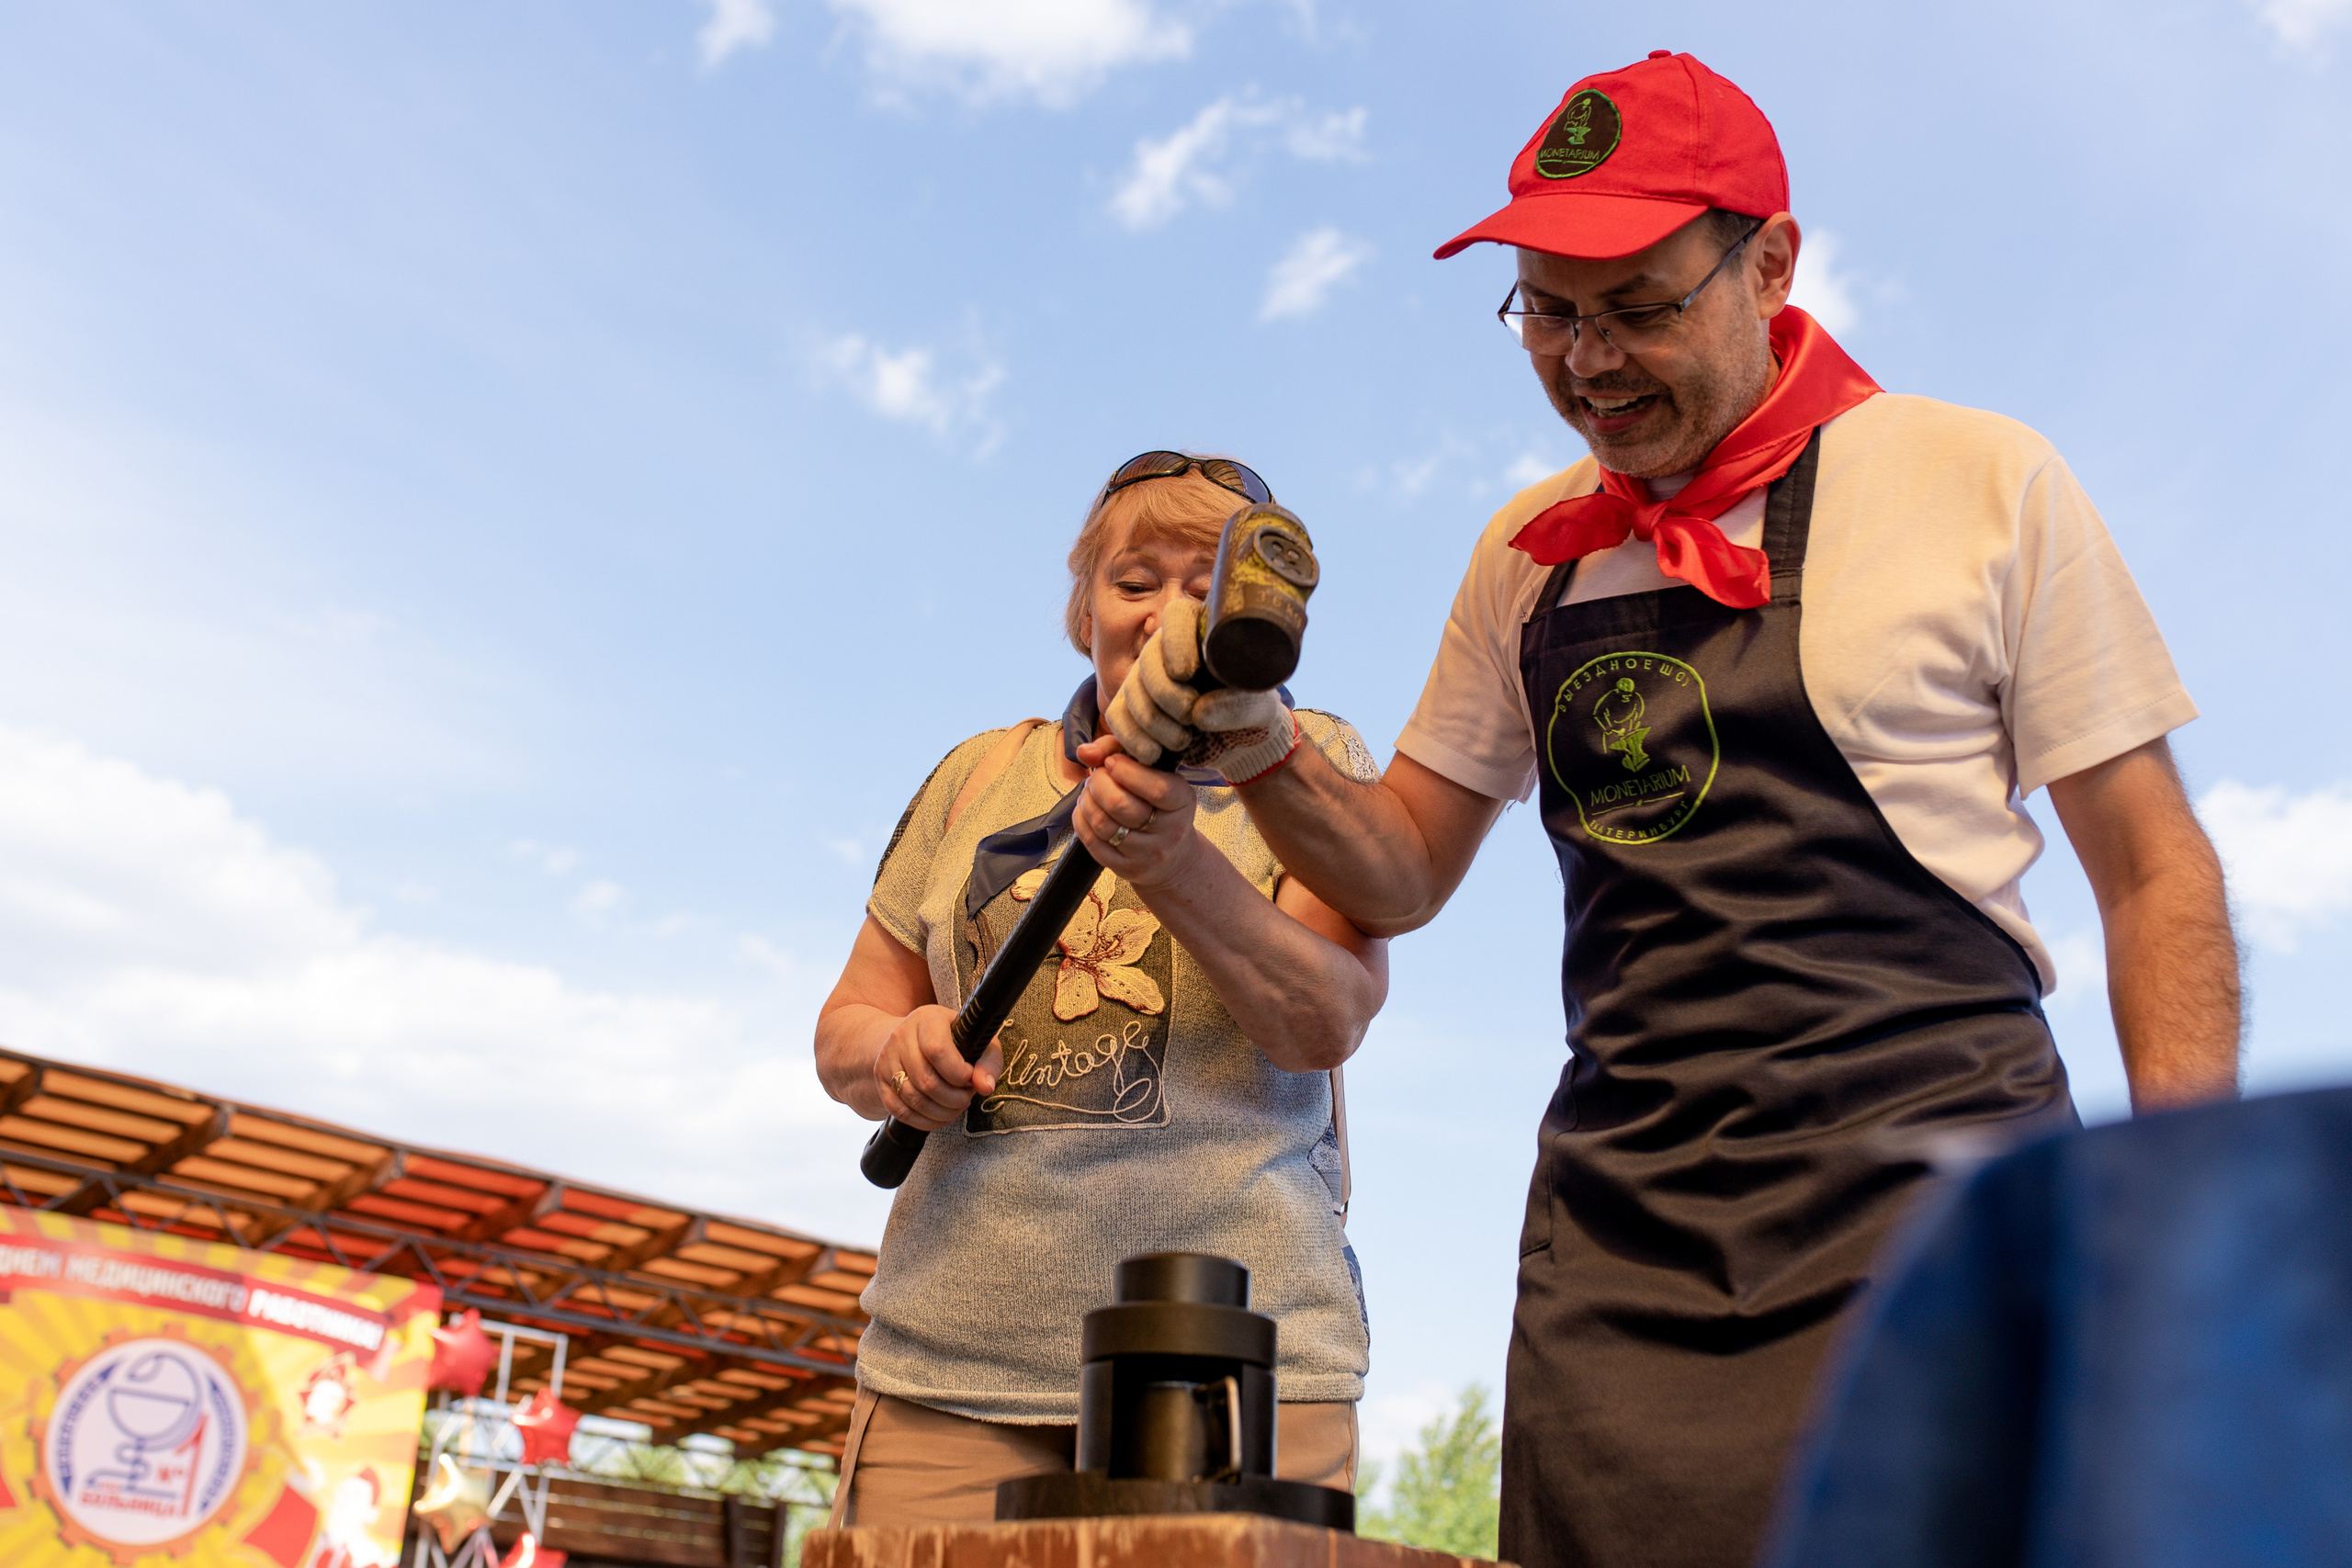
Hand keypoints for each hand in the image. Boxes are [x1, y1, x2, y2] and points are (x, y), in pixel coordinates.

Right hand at [874, 1004, 1002, 1131]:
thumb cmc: (952, 1040)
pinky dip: (923, 1121)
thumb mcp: (976, 1041)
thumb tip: (985, 1086)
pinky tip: (939, 1117)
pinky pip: (899, 1110)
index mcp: (927, 1020)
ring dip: (940, 1112)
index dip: (957, 1073)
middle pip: (925, 1079)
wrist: (913, 1038)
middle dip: (953, 1098)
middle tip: (966, 1098)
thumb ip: (988, 1062)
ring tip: (956, 1108)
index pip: (937, 1050)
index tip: (970, 1080)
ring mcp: (887, 1059)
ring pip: (912, 1098)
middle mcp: (901, 1036)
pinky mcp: (880, 1079)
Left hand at [1073, 753, 1200, 891]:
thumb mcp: (1156, 773)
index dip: (1127, 771)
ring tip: (1090, 791)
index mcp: (1183, 802)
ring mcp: (1148, 854)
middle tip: (1097, 776)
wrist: (1172, 856)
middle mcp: (1170, 831)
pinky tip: (1086, 809)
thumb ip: (1120, 750)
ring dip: (1087, 800)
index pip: (1158, 788)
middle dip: (1099, 783)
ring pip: (1102, 824)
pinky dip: (1081, 820)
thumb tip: (1084, 752)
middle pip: (1120, 805)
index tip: (1112, 761)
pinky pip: (1092, 842)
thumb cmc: (1159, 803)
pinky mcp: (1126, 868)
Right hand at [1095, 596, 1302, 785]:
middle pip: (1148, 660)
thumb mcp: (1260, 709)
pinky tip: (1155, 753)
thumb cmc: (1253, 713)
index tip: (1186, 674)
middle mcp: (1168, 649)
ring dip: (1154, 723)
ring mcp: (1145, 677)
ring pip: (1131, 691)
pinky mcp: (1132, 706)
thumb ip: (1237, 707)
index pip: (1177, 617)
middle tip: (1190, 719)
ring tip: (1183, 742)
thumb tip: (1198, 713)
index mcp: (1203, 633)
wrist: (1239, 741)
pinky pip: (1117, 717)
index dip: (1176, 643)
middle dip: (1165, 695)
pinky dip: (1132, 738)